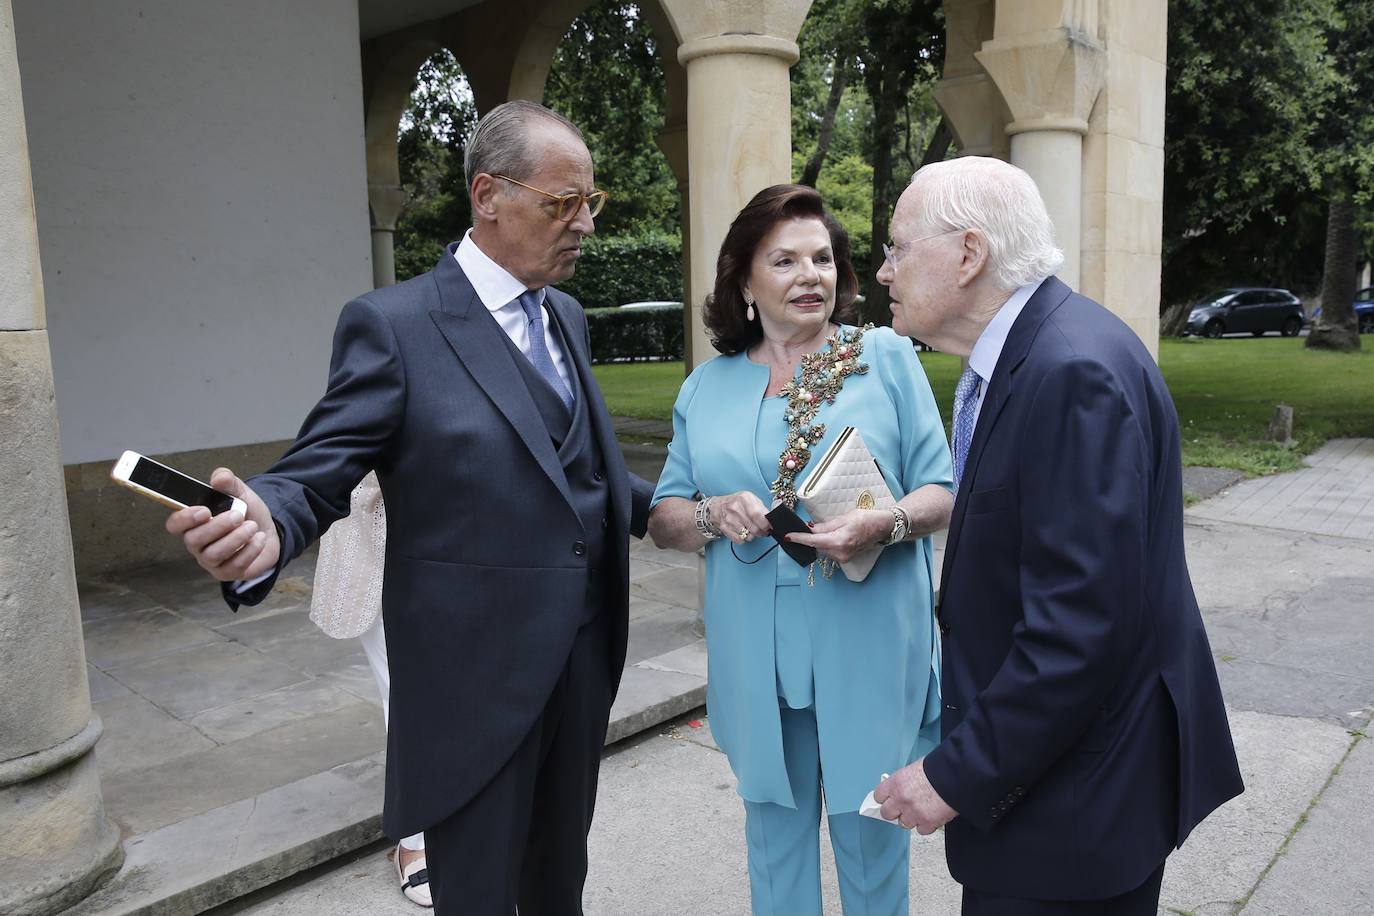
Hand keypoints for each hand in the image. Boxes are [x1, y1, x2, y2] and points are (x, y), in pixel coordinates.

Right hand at [165, 468, 280, 581]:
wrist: (268, 530)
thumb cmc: (246, 513)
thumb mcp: (240, 493)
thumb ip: (228, 482)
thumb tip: (218, 478)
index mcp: (194, 523)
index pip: (174, 524)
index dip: (184, 519)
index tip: (204, 511)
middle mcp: (197, 544)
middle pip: (193, 540)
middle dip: (217, 527)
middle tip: (238, 515)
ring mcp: (211, 561)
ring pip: (213, 555)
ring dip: (235, 539)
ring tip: (252, 526)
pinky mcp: (228, 572)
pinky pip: (233, 566)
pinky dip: (249, 551)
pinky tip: (259, 539)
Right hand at [708, 491, 771, 544]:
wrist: (718, 506)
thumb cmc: (738, 503)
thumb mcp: (750, 499)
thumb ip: (762, 508)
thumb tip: (771, 520)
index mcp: (744, 498)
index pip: (758, 515)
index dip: (766, 524)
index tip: (770, 527)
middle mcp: (736, 508)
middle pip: (755, 528)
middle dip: (762, 532)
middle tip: (763, 531)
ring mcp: (729, 519)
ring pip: (748, 536)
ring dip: (753, 535)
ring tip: (751, 529)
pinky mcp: (725, 528)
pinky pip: (740, 540)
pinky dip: (743, 539)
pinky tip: (743, 532)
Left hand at [785, 508, 890, 561]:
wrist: (883, 528)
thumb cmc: (866, 519)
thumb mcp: (844, 518)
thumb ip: (825, 526)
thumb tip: (810, 529)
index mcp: (839, 541)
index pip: (813, 541)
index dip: (799, 538)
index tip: (787, 537)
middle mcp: (841, 553)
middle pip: (816, 546)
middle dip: (809, 538)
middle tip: (803, 528)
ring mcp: (843, 558)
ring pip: (822, 550)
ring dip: (818, 541)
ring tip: (822, 530)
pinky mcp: (845, 559)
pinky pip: (829, 552)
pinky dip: (826, 544)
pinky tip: (829, 536)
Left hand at [874, 759, 957, 833]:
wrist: (956, 776)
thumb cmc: (938, 768)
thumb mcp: (914, 768)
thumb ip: (904, 781)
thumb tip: (900, 788)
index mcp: (896, 783)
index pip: (878, 796)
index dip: (885, 798)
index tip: (889, 800)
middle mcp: (901, 799)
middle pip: (887, 813)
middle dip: (895, 811)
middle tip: (903, 808)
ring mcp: (913, 813)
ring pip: (904, 823)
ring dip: (911, 818)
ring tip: (922, 810)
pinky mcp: (927, 823)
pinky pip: (921, 830)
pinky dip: (926, 825)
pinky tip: (932, 815)